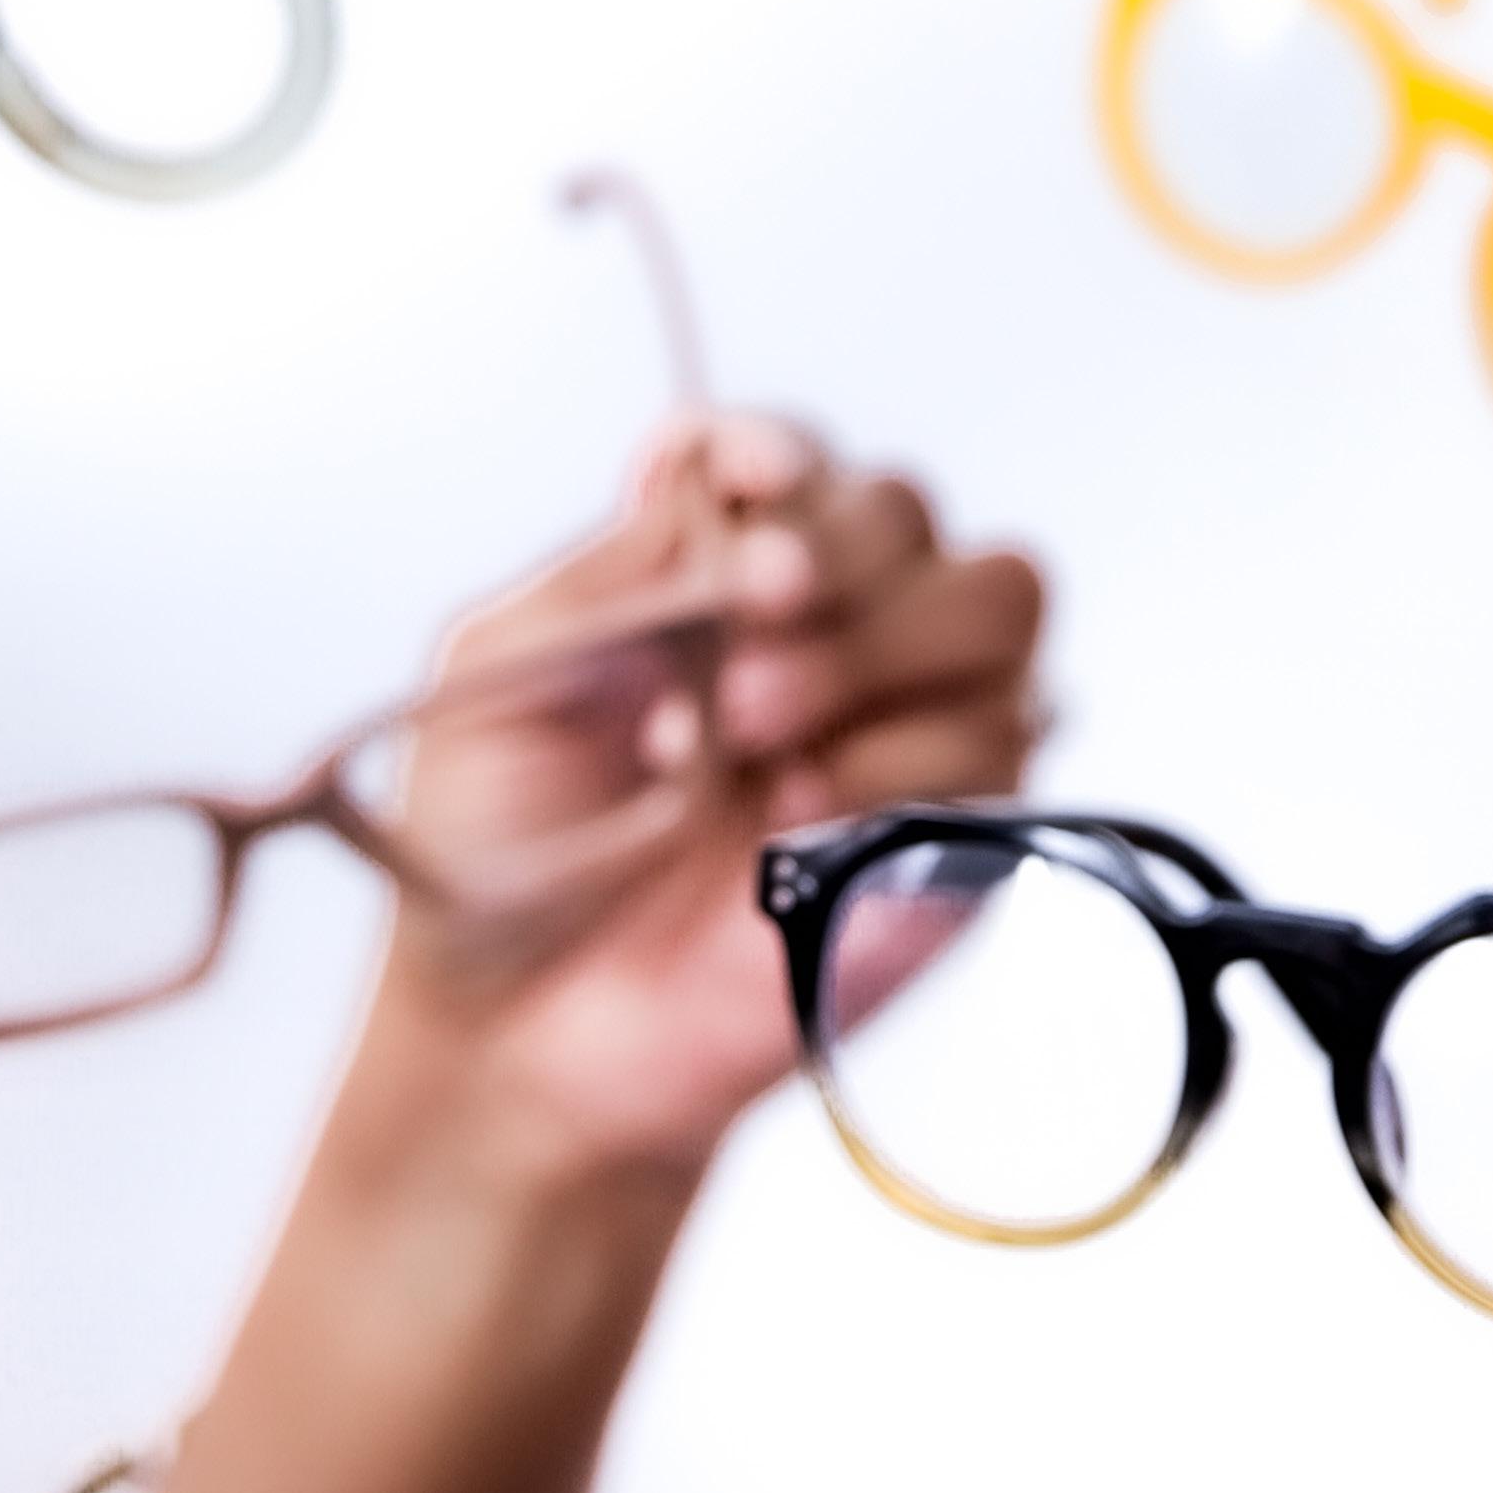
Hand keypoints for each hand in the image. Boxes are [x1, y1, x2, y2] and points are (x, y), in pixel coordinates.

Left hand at [376, 415, 1047, 1191]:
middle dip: (834, 546)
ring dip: (880, 639)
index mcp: (710, 580)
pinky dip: (897, 760)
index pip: (789, 459)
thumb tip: (730, 493)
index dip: (781, 449)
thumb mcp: (508, 674)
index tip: (746, 483)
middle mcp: (821, 634)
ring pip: (995, 596)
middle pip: (905, 508)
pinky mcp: (953, 836)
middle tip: (750, 617)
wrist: (520, 1043)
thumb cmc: (496, 866)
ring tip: (756, 722)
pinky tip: (795, 814)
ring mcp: (899, 729)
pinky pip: (996, 742)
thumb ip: (624, 569)